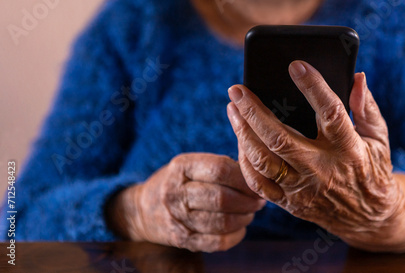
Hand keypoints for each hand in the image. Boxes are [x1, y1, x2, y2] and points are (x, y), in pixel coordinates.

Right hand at [108, 153, 264, 251]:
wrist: (142, 210)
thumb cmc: (178, 182)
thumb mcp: (190, 165)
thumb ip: (220, 165)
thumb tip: (255, 174)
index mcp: (181, 167)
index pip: (220, 170)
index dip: (245, 178)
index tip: (257, 182)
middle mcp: (176, 192)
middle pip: (222, 198)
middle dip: (248, 201)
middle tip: (259, 200)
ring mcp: (178, 218)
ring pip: (222, 222)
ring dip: (244, 218)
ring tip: (250, 213)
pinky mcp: (183, 240)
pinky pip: (217, 242)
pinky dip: (235, 236)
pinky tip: (240, 228)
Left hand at [226, 61, 404, 250]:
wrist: (368, 218)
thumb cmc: (372, 170)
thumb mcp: (379, 138)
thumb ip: (367, 107)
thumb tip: (356, 76)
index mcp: (349, 149)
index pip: (330, 113)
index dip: (313, 87)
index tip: (295, 65)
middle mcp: (322, 169)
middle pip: (280, 138)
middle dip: (253, 111)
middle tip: (237, 89)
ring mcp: (303, 188)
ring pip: (263, 161)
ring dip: (243, 133)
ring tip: (232, 109)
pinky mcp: (290, 202)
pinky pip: (259, 184)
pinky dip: (245, 161)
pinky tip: (240, 140)